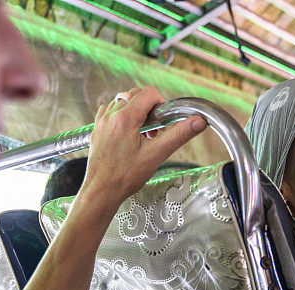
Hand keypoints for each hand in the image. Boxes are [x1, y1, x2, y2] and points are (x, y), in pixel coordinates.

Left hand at [82, 86, 206, 205]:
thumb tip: (198, 122)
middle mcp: (111, 115)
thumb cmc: (125, 176)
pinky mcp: (97, 128)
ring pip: (123, 102)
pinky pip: (110, 111)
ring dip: (135, 112)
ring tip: (141, 135)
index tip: (162, 122)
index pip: (149, 93)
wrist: (102, 191)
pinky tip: (128, 135)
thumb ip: (179, 135)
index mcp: (125, 118)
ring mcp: (102, 121)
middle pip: (136, 95)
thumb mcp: (156, 155)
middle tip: (153, 132)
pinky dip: (122, 117)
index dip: (160, 104)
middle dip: (149, 109)